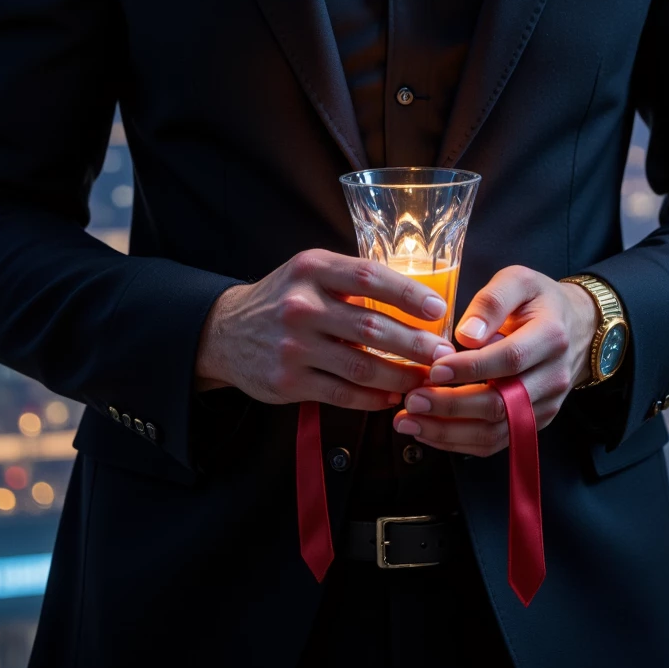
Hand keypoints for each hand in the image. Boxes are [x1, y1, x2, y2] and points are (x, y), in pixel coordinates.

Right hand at [194, 248, 455, 409]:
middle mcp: (301, 305)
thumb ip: (351, 280)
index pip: (369, 277)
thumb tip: (413, 297)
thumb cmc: (282, 298)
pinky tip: (392, 396)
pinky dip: (373, 398)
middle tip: (443, 354)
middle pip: (371, 326)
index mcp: (312, 270)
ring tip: (424, 378)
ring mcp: (294, 346)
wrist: (225, 332)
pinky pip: (343, 393)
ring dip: (400, 376)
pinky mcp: (288, 381)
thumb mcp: (309, 272)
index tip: (437, 309)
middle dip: (415, 344)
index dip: (408, 294)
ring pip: (361, 366)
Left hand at [392, 267, 599, 456]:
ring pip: (496, 431)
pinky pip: (496, 442)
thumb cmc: (539, 301)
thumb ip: (492, 301)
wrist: (576, 327)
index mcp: (550, 337)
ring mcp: (545, 405)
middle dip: (451, 406)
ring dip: (449, 432)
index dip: (470, 368)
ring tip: (410, 421)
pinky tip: (428, 431)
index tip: (434, 369)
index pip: (508, 359)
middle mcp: (552, 377)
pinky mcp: (533, 423)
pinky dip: (459, 442)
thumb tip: (466, 335)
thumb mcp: (519, 281)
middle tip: (412, 400)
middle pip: (501, 404)